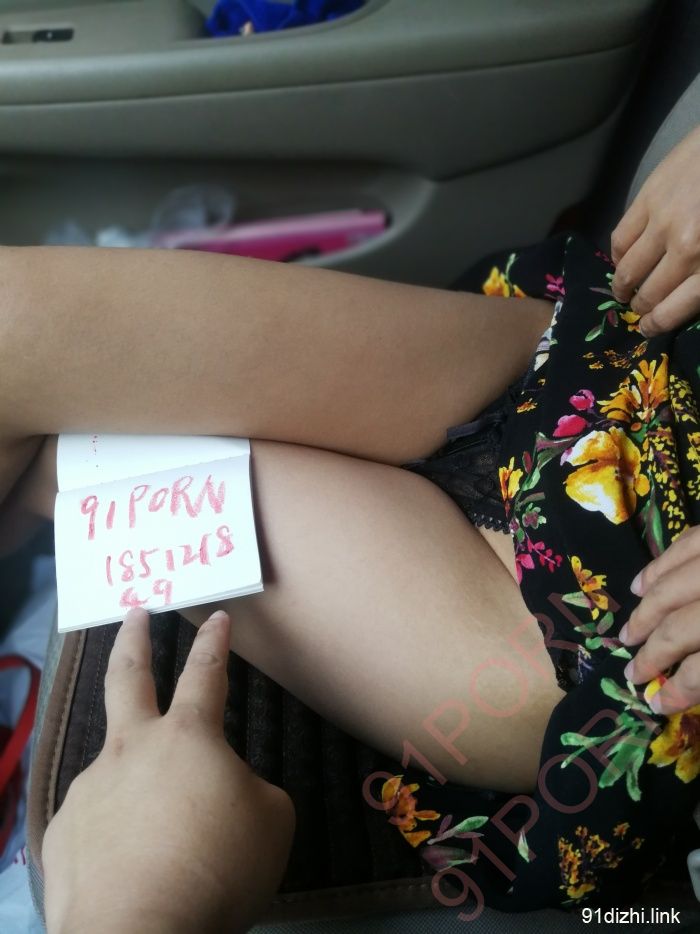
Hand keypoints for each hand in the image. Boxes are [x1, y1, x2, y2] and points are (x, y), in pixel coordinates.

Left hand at [42, 608, 294, 933]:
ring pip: (114, 766)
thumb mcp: (271, 823)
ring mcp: (90, 787)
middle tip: (134, 612)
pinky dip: (114, 832)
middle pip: (129, 676)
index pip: (205, 674)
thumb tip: (225, 791)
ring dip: (133, 780)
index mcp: (187, 738)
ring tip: (156, 829)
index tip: (217, 617)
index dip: (215, 643)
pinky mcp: (63, 832)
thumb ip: (250, 790)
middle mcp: (131, 749)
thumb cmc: (217, 868)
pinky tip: (126, 864)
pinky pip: (96, 822)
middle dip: (135, 638)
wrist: (135, 933)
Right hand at [610, 124, 699, 336]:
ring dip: (622, 285)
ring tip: (623, 288)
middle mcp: (686, 251)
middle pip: (649, 293)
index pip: (672, 311)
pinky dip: (617, 254)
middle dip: (640, 308)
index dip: (656, 325)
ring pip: (628, 269)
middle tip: (637, 309)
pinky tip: (622, 258)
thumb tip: (692, 294)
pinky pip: (620, 238)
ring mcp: (663, 224)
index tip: (648, 328)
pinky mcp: (648, 200)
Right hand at [620, 526, 699, 714]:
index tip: (656, 705)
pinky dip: (660, 565)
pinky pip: (687, 543)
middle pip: (679, 628)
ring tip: (630, 632)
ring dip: (646, 611)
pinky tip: (642, 583)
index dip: (679, 691)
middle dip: (653, 652)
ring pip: (672, 585)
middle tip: (634, 670)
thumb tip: (689, 684)